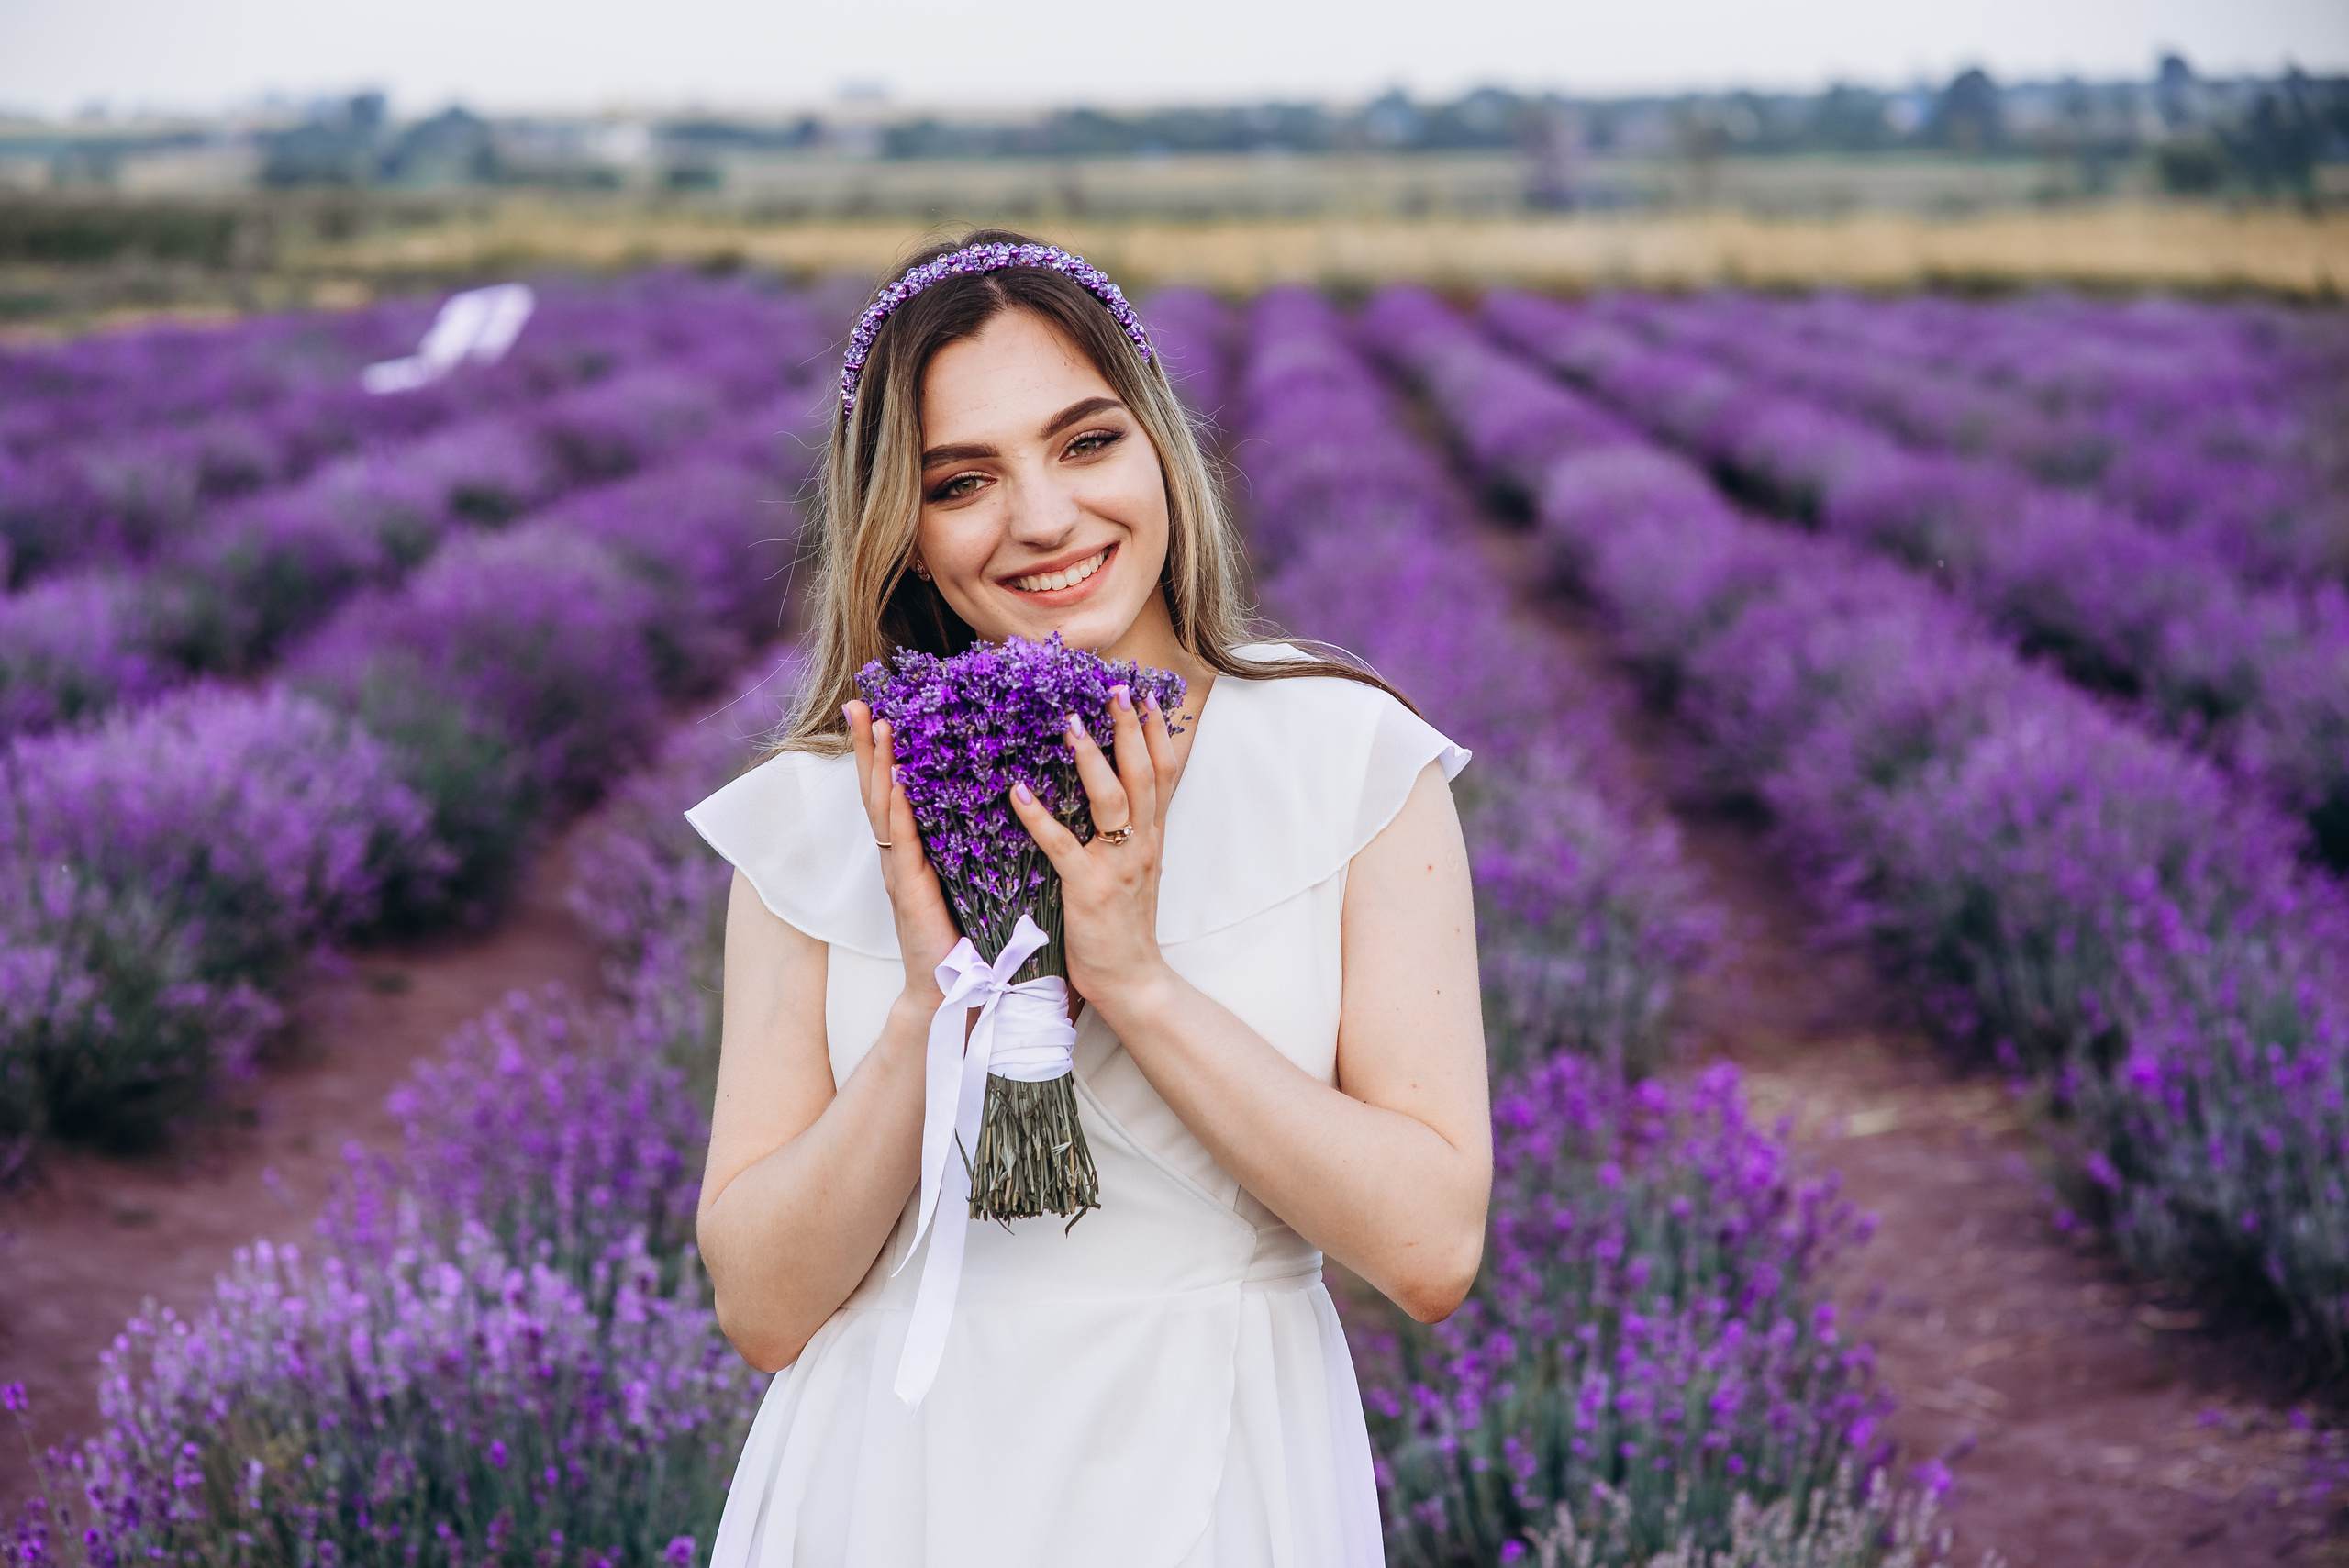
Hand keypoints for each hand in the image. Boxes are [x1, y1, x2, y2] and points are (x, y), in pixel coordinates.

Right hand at [846, 701, 963, 1007]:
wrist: (959, 988)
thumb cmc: (971, 934)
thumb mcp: (973, 874)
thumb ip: (976, 840)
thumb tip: (1007, 795)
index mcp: (915, 849)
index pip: (895, 788)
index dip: (887, 750)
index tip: (883, 708)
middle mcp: (900, 854)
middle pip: (877, 788)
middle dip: (869, 743)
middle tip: (860, 701)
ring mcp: (901, 871)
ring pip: (882, 807)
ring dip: (877, 763)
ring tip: (877, 723)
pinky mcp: (911, 891)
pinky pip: (903, 843)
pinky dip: (897, 811)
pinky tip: (894, 782)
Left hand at [1007, 685, 1181, 1016]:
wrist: (1134, 981)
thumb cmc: (1125, 925)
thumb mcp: (1137, 869)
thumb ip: (1129, 832)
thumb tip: (1114, 796)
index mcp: (1152, 837)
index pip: (1163, 773)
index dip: (1157, 732)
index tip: (1148, 694)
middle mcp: (1141, 844)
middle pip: (1143, 774)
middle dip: (1131, 728)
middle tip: (1116, 686)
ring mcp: (1117, 866)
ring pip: (1111, 800)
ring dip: (1091, 759)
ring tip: (1071, 723)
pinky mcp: (1087, 889)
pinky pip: (1061, 845)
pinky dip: (1039, 817)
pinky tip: (1018, 792)